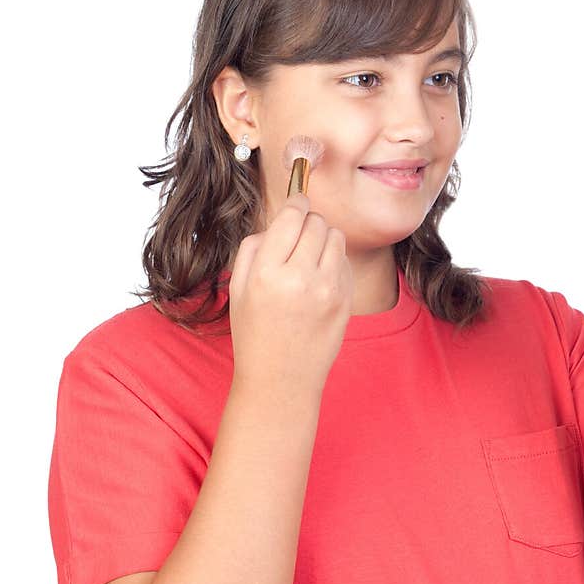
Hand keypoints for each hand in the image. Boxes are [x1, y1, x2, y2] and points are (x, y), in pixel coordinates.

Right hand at [228, 192, 352, 393]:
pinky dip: (334, 261)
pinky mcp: (346, 301)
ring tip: (309, 257)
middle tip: (299, 235)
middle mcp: (300, 278)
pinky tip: (319, 279)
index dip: (296, 203)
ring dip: (323, 239)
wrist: (281, 381)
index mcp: (267, 273)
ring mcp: (328, 291)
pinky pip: (345, 262)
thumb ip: (253, 249)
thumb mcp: (237, 290)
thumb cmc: (255, 335)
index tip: (297, 202)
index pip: (292, 216)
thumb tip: (280, 219)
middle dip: (308, 222)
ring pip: (336, 237)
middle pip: (317, 222)